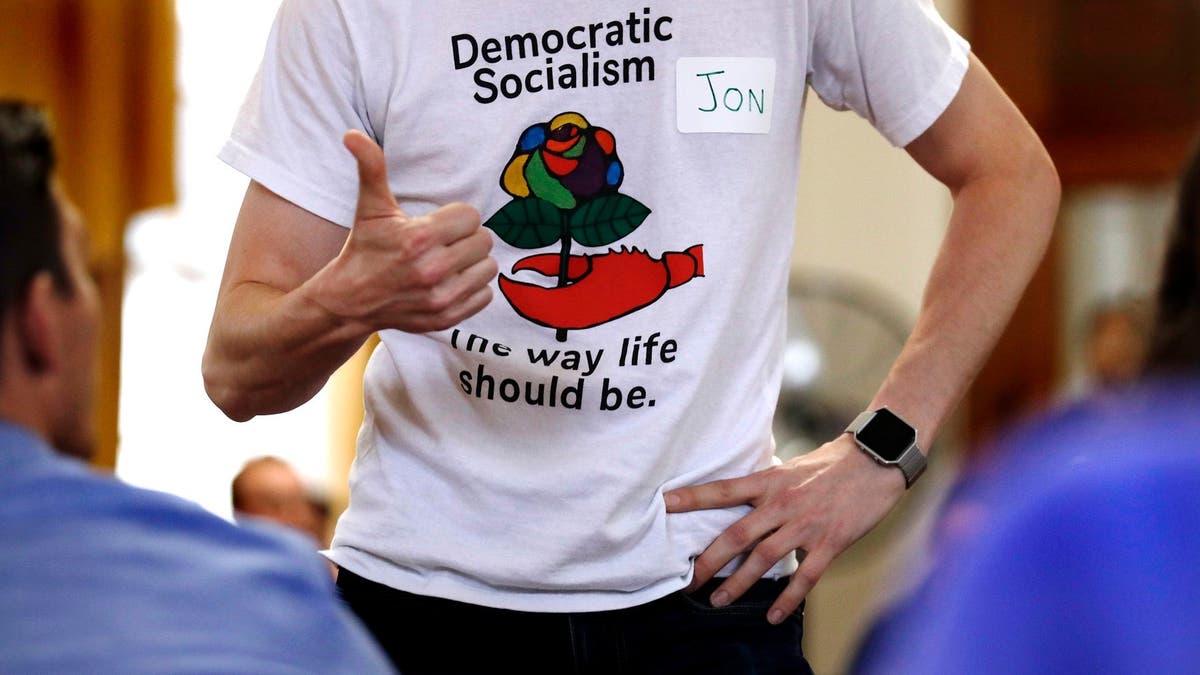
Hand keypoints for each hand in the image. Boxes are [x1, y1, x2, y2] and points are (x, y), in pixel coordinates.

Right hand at [317, 130, 497, 332]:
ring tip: (449, 261)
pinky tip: (451, 281)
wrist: (350, 301)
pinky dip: (473, 287)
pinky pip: (485, 295)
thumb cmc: (365, 249)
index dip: (456, 217)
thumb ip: (371, 167)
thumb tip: (352, 134)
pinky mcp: (447, 318)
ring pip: (488, 268)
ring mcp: (441, 298)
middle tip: (444, 242)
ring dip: (473, 262)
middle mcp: (432, 270)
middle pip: (484, 241)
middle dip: (466, 238)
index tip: (437, 224)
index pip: (471, 217)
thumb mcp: (370, 207)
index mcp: (419, 238)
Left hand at [665, 434, 905, 623]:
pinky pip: (805, 576)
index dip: (692, 497)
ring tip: (719, 601)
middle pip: (736, 535)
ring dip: (739, 583)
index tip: (664, 504)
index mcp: (770, 481)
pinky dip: (788, 598)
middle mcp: (782, 503)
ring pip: (764, 559)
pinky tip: (774, 615)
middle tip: (688, 580)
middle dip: (709, 560)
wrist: (875, 459)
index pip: (723, 490)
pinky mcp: (830, 542)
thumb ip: (768, 486)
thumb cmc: (833, 462)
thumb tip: (745, 496)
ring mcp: (806, 524)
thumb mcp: (792, 467)